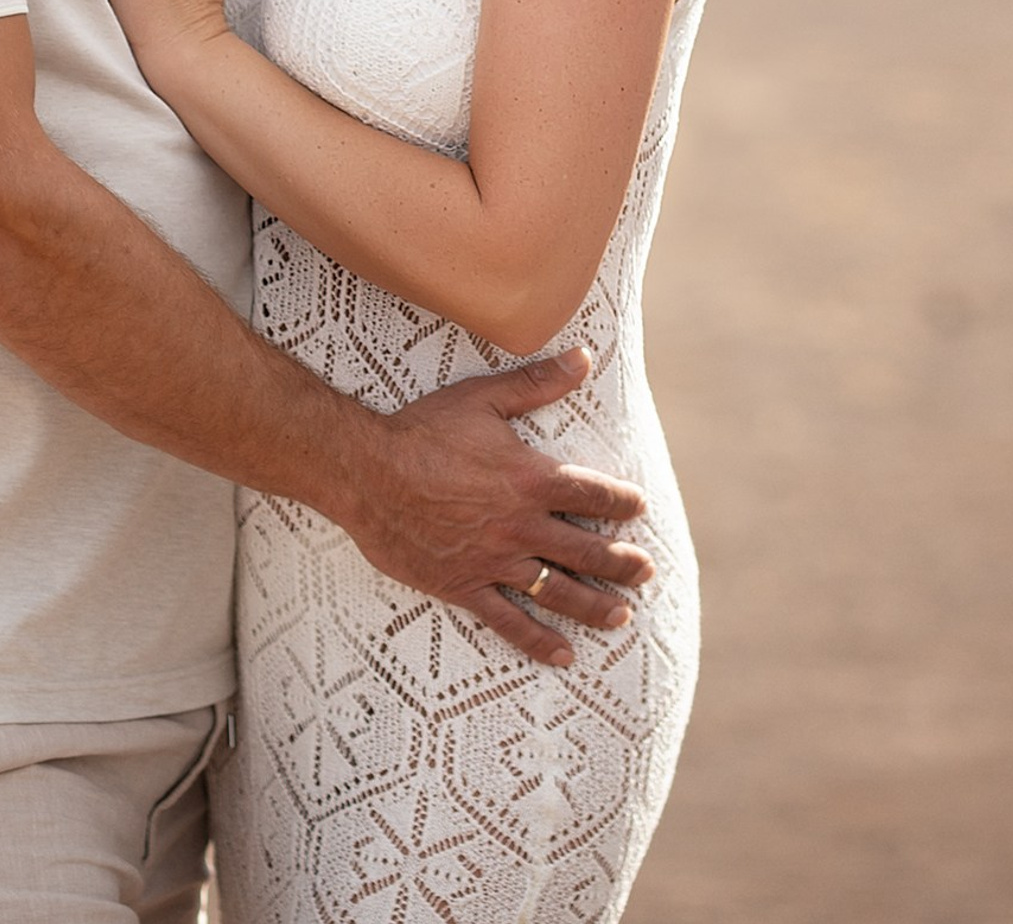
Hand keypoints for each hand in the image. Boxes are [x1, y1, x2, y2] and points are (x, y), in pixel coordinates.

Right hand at [337, 348, 654, 667]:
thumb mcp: (482, 398)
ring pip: (558, 591)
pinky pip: (509, 621)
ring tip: (622, 617)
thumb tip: (584, 357)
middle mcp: (520, 526)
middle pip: (587, 551)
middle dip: (621, 562)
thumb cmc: (423, 430)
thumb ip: (537, 383)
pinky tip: (564, 655)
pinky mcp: (464, 585)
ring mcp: (494, 561)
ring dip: (595, 606)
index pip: (592, 494)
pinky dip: (539, 641)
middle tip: (645, 573)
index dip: (621, 502)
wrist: (367, 471)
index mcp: (530, 479)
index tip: (639, 508)